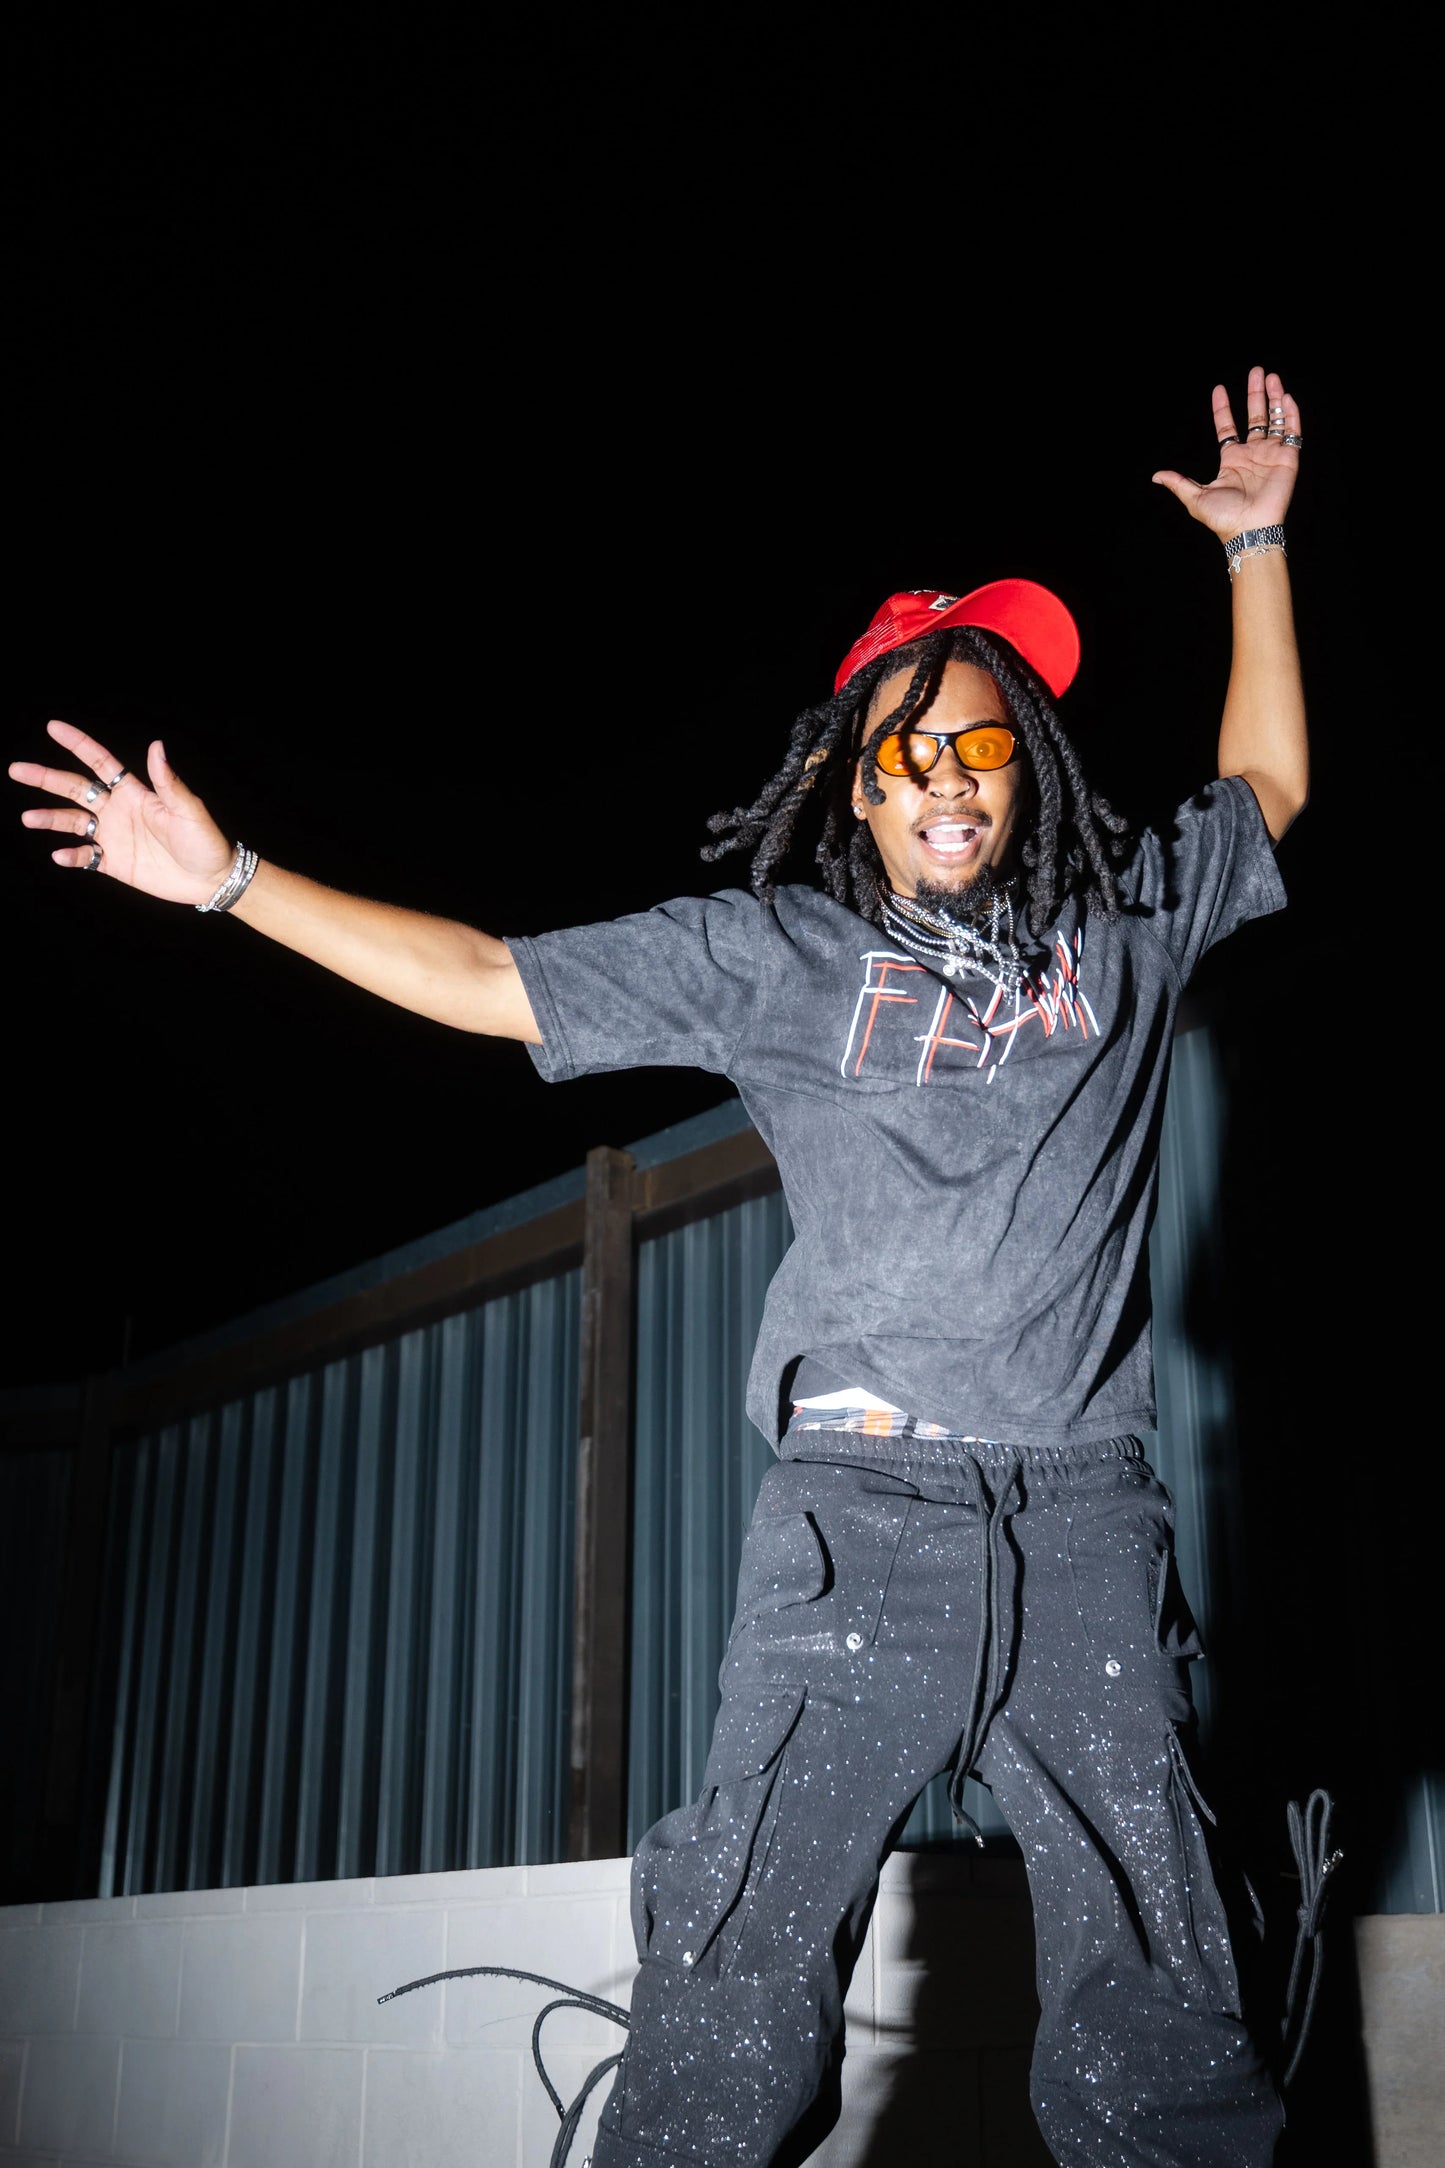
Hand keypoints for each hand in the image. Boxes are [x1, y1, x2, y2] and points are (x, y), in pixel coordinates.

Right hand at [10, 722, 235, 905]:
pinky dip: (72, 856)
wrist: (211, 878)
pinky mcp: (114, 862)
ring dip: (50, 819)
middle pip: (75, 788)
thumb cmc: (205, 839)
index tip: (54, 727)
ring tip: (28, 818)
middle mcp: (118, 809)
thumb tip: (156, 746)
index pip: (100, 762)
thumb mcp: (189, 809)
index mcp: (134, 792)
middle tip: (17, 770)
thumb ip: (168, 782)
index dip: (77, 744)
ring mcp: (113, 835)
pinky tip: (61, 855)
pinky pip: (85, 857)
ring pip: (72, 821)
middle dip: (46, 778)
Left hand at [1152, 364, 1301, 540]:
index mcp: (1231, 460)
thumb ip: (1178, 482)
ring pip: (1274, 419)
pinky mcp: (1288, 458)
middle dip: (1255, 393)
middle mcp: (1252, 454)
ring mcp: (1271, 454)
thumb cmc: (1223, 517)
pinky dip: (1290, 414)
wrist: (1249, 529)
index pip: (1227, 427)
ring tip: (1271, 376)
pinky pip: (1292, 431)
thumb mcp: (1195, 497)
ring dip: (1274, 397)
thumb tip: (1156, 475)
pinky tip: (1285, 396)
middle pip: (1255, 416)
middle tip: (1256, 370)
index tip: (1219, 389)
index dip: (1223, 408)